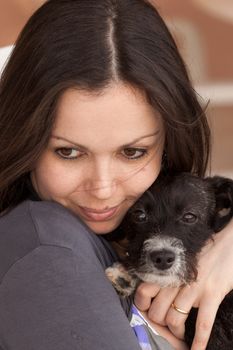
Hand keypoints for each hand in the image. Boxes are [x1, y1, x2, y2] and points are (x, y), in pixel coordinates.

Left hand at [134, 219, 232, 349]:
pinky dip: (199, 342)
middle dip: (160, 325)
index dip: (142, 306)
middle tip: (166, 328)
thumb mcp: (181, 259)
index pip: (143, 291)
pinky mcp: (211, 295)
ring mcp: (194, 288)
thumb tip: (160, 292)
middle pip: (157, 311)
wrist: (227, 243)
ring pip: (174, 320)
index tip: (146, 312)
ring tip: (181, 336)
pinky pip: (203, 324)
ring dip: (176, 333)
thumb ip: (170, 274)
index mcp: (168, 270)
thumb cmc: (204, 251)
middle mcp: (177, 280)